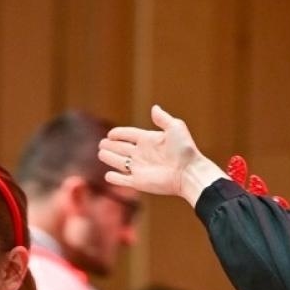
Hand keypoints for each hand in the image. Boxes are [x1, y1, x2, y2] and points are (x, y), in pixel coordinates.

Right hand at [100, 105, 225, 205]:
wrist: (188, 172)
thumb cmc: (184, 149)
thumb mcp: (175, 128)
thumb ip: (163, 118)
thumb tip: (154, 108)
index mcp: (149, 140)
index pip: (129, 135)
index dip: (119, 134)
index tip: (110, 134)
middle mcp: (142, 154)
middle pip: (122, 149)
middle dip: (111, 146)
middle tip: (101, 144)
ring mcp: (140, 168)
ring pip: (119, 162)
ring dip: (109, 158)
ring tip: (101, 154)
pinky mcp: (139, 182)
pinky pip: (123, 180)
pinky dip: (115, 178)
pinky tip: (108, 175)